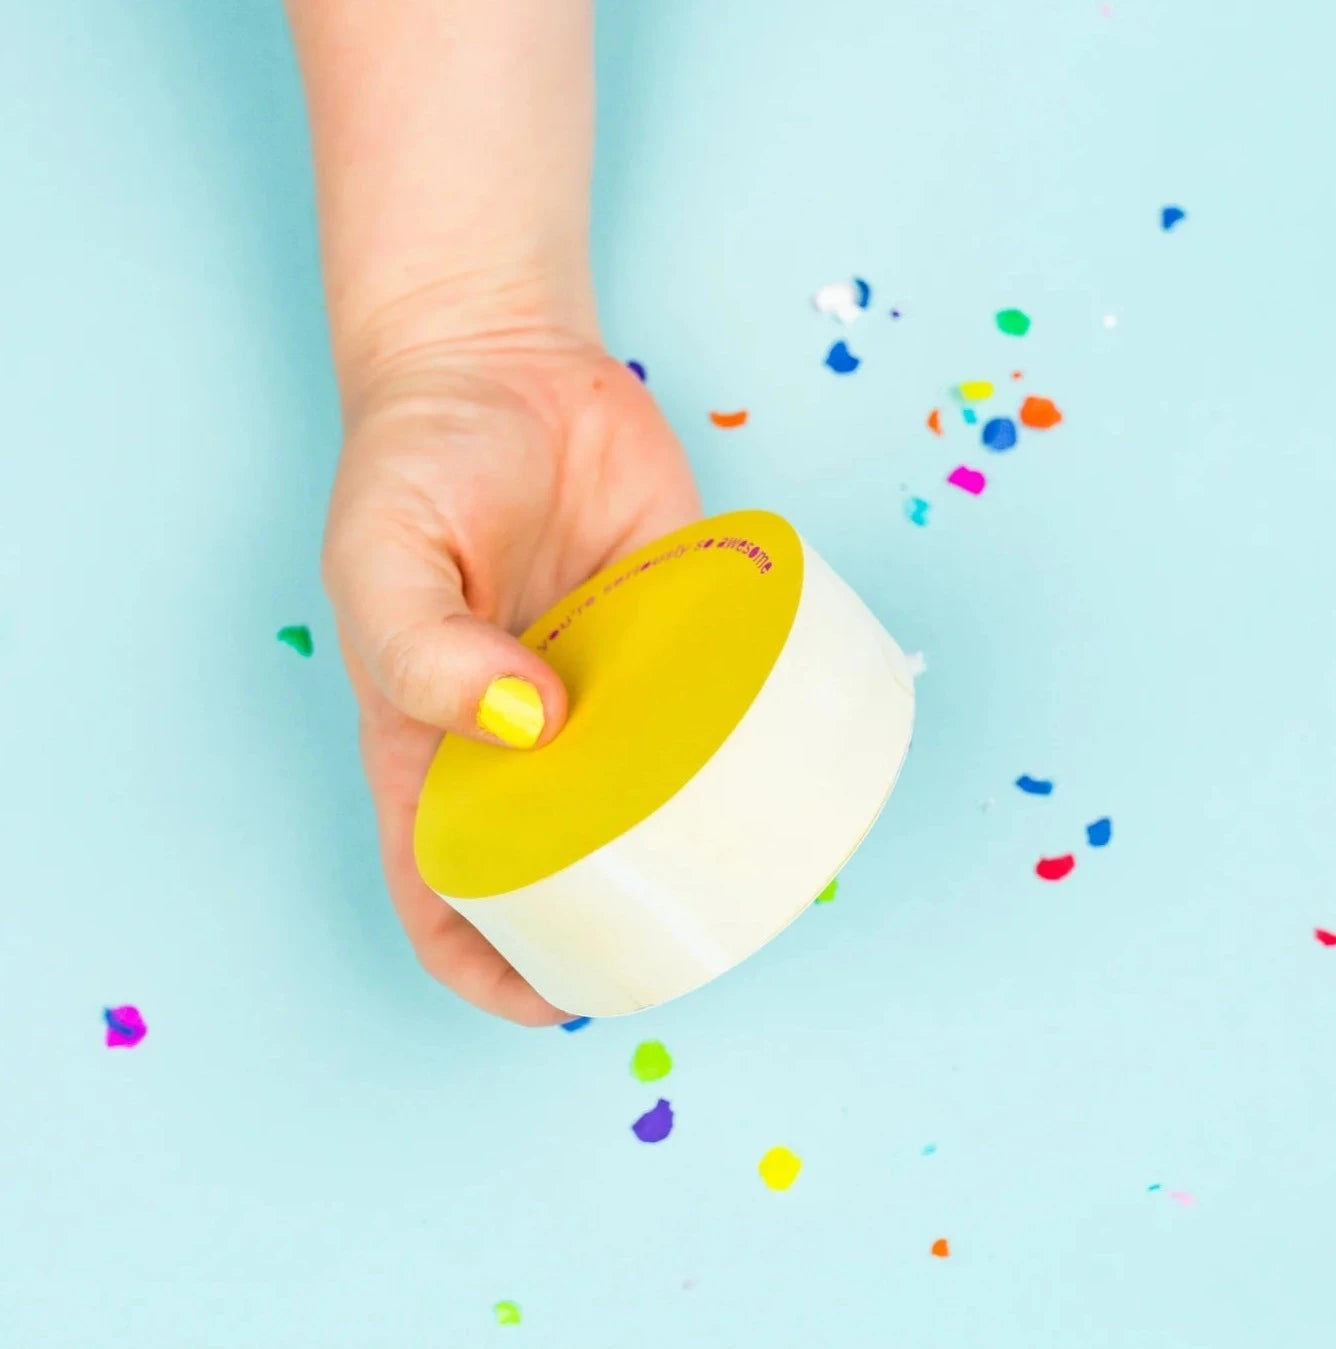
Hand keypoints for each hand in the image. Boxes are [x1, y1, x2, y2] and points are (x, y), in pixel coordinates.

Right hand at [323, 322, 700, 1024]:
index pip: (445, 891)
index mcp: (435, 744)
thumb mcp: (382, 559)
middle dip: (616, 925)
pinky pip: (718, 705)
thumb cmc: (417, 466)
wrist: (502, 360)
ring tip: (754, 875)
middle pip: (569, 865)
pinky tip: (789, 770)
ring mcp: (607, 687)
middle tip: (685, 943)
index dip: (487, 967)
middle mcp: (526, 734)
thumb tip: (530, 729)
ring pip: (656, 798)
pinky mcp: (676, 630)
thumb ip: (425, 650)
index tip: (554, 1002)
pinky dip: (750, 745)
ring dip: (697, 848)